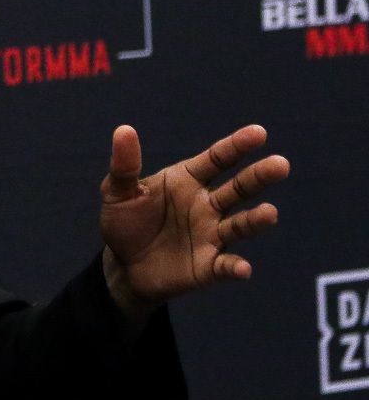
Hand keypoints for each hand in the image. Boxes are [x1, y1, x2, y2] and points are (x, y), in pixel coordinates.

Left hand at [99, 124, 289, 323]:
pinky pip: (226, 266)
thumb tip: (124, 130)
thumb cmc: (125, 222)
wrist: (122, 266)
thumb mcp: (117, 192)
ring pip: (240, 225)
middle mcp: (208, 205)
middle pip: (238, 188)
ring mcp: (212, 235)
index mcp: (189, 180)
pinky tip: (243, 269)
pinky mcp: (209, 266)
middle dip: (259, 176)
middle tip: (280, 164)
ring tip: (270, 212)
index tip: (258, 133)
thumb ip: (124, 165)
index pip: (217, 159)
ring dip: (256, 220)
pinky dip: (236, 267)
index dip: (237, 146)